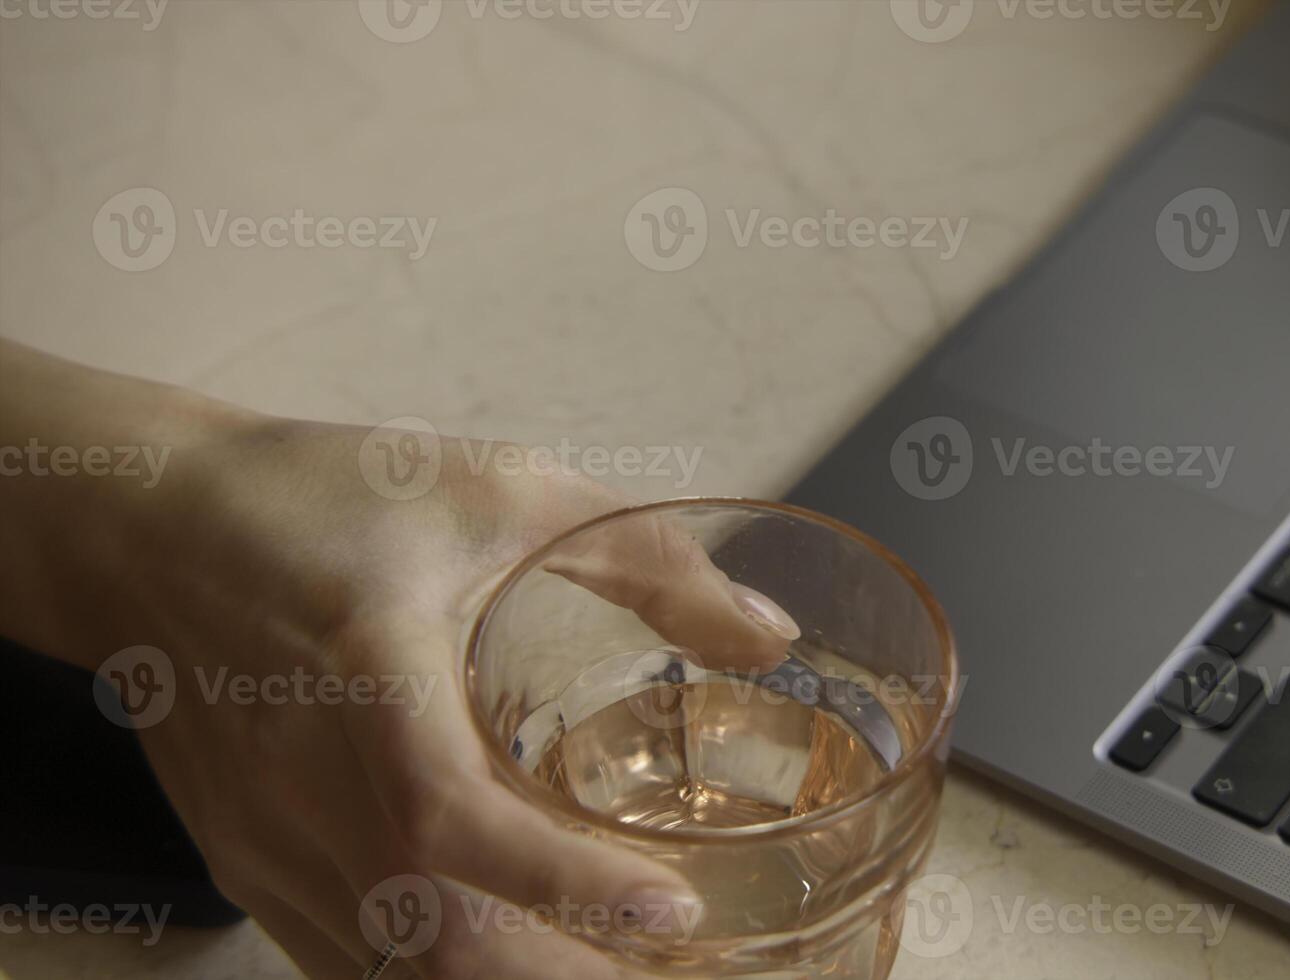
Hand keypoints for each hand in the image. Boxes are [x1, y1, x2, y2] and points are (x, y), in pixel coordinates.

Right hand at [0, 342, 797, 978]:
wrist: (148, 530)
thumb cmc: (322, 501)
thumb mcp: (501, 491)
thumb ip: (645, 558)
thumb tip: (767, 636)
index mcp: (363, 684)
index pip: (449, 823)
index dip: (566, 886)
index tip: (674, 912)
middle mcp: (299, 785)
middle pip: (426, 944)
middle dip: (563, 979)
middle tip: (674, 971)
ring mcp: (263, 843)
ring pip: (390, 973)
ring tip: (612, 973)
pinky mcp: (246, 866)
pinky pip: (347, 963)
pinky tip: (518, 963)